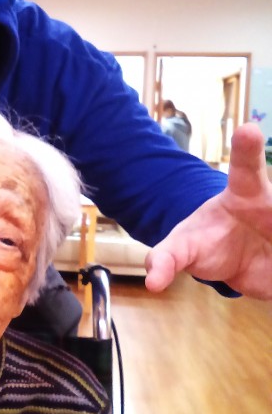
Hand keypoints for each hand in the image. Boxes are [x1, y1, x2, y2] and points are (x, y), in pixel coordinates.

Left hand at [145, 123, 271, 298]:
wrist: (235, 262)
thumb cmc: (208, 242)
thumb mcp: (183, 249)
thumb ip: (166, 259)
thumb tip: (153, 282)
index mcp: (243, 195)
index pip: (246, 169)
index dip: (246, 150)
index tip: (247, 131)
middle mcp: (269, 205)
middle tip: (259, 180)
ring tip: (265, 247)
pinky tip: (268, 263)